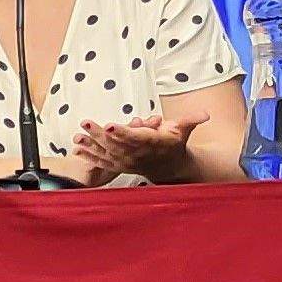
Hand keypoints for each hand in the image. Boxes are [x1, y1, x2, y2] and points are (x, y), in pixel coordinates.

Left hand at [72, 114, 203, 182]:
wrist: (170, 167)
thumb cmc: (174, 143)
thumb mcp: (183, 130)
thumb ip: (190, 121)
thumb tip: (206, 114)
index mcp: (151, 143)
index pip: (135, 137)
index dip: (122, 132)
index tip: (110, 125)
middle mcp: (136, 154)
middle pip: (115, 144)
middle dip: (99, 134)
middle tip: (85, 123)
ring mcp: (126, 161)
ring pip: (106, 153)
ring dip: (90, 146)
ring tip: (75, 138)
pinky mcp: (119, 166)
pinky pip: (102, 161)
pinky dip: (89, 156)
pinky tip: (75, 150)